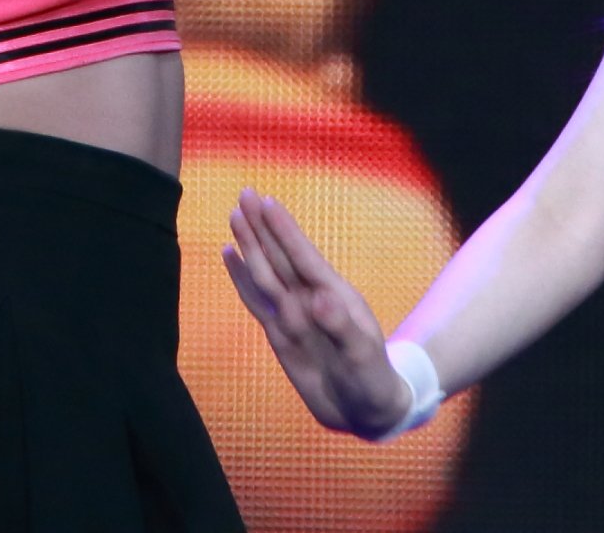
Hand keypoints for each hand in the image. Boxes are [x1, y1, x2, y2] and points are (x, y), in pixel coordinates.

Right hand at [222, 189, 409, 437]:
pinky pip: (256, 298)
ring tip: (235, 214)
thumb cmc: (373, 381)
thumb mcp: (363, 358)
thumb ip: (342, 328)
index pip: (303, 258)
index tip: (268, 203)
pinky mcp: (280, 330)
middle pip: (280, 257)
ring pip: (265, 272)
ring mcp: (293, 313)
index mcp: (333, 298)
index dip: (285, 231)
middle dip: (262, 227)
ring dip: (250, 244)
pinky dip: (240, 277)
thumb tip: (320, 298)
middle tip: (245, 194)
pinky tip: (230, 255)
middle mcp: (309, 299)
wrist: (366, 408)